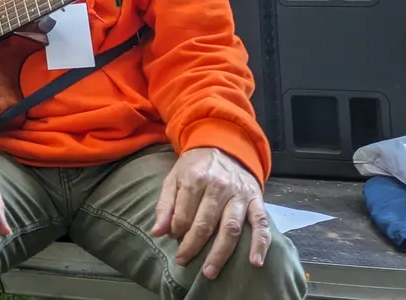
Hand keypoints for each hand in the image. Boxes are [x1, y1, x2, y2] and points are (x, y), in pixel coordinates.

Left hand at [152, 147, 269, 279]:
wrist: (224, 146)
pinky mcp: (256, 199)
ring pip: (230, 228)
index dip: (176, 231)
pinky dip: (260, 243)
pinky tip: (255, 261)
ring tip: (210, 271)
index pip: (183, 213)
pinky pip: (261, 223)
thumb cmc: (195, 166)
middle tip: (184, 261)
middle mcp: (218, 187)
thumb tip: (157, 232)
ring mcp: (239, 194)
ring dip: (221, 252)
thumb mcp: (174, 177)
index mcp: (195, 179)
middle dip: (193, 246)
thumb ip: (165, 205)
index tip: (174, 239)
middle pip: (205, 224)